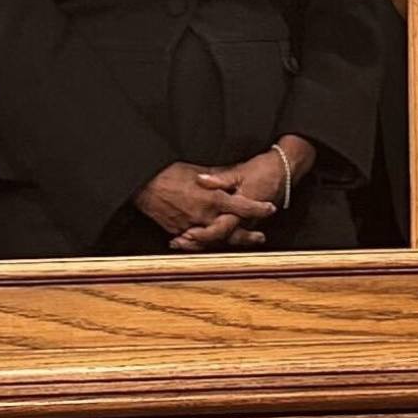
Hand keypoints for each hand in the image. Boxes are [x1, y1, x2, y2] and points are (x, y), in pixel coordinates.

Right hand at [133, 160, 274, 248]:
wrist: (146, 185)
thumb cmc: (172, 173)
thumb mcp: (200, 171)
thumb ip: (219, 179)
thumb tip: (232, 181)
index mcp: (212, 199)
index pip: (241, 206)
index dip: (257, 208)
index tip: (270, 208)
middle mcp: (204, 216)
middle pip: (231, 231)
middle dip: (248, 235)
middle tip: (261, 237)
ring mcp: (191, 227)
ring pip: (215, 240)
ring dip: (230, 242)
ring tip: (243, 243)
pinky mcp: (179, 233)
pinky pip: (197, 243)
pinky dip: (207, 244)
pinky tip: (215, 245)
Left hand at [174, 138, 317, 250]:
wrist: (285, 170)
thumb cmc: (264, 169)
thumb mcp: (240, 172)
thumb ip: (219, 179)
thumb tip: (200, 180)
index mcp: (240, 209)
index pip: (218, 228)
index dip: (201, 234)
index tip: (184, 234)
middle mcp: (244, 220)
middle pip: (218, 239)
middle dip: (197, 243)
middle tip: (178, 242)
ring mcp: (248, 223)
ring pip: (223, 239)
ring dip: (204, 242)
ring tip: (184, 242)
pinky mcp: (250, 221)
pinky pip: (231, 233)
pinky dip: (216, 236)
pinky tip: (202, 236)